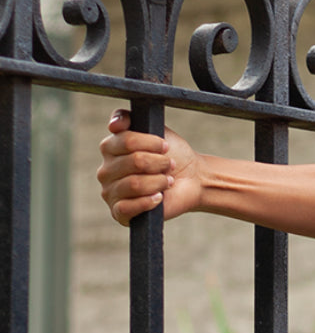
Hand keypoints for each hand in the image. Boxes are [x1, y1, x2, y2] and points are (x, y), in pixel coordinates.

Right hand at [97, 109, 203, 224]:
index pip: (125, 140)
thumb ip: (133, 119)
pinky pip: (128, 207)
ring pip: (135, 184)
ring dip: (159, 181)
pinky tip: (159, 197)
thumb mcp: (156, 130)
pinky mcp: (119, 212)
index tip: (166, 146)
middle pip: (134, 161)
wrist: (191, 179)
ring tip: (168, 180)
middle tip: (170, 165)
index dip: (152, 143)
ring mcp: (110, 192)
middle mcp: (105, 170)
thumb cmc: (172, 154)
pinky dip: (149, 201)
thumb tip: (114, 124)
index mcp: (110, 148)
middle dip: (160, 163)